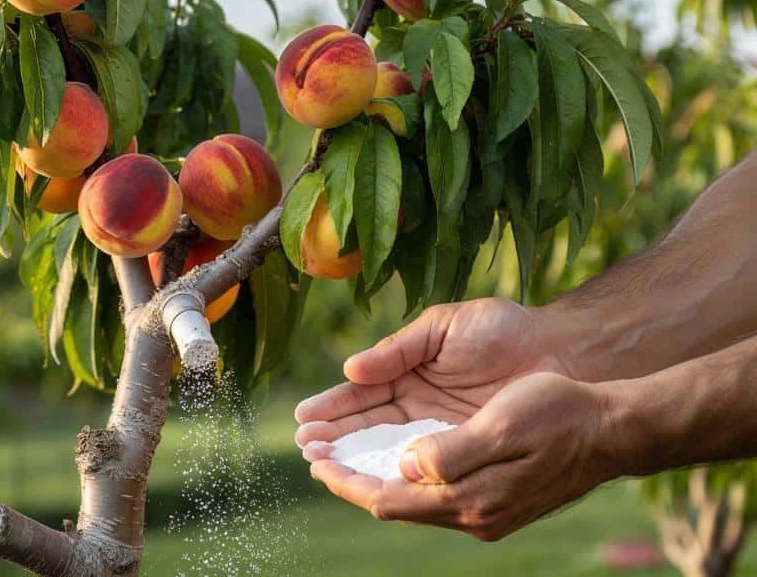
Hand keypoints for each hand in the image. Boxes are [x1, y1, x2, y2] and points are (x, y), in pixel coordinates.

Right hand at [295, 298, 570, 448]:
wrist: (562, 352)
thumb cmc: (504, 330)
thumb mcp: (444, 328)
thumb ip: (398, 349)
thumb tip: (351, 368)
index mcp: (407, 371)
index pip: (360, 394)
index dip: (331, 407)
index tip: (304, 418)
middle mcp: (417, 405)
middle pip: (365, 426)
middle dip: (334, 437)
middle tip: (307, 448)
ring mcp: (439, 430)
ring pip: (387, 449)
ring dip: (355, 458)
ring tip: (322, 464)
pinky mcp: (463, 450)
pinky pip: (425, 465)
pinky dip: (396, 473)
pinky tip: (369, 478)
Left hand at [306, 372, 616, 540]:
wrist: (612, 428)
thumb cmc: (558, 414)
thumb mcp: (502, 425)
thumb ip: (449, 453)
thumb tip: (404, 468)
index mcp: (471, 499)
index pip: (388, 500)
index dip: (347, 481)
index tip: (315, 460)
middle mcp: (474, 514)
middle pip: (394, 504)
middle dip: (352, 478)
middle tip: (315, 455)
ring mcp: (486, 511)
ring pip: (412, 499)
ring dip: (374, 476)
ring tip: (340, 454)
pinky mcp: (494, 498)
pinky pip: (434, 493)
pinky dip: (403, 475)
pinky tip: (390, 457)